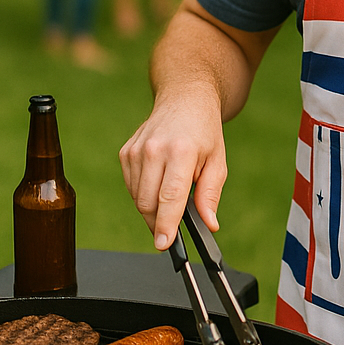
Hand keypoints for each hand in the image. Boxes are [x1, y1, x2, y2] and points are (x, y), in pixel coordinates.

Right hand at [118, 85, 227, 250]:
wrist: (184, 101)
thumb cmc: (204, 132)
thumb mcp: (217, 161)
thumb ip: (210, 194)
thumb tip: (209, 223)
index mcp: (181, 151)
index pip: (170, 196)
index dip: (166, 224)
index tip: (164, 244)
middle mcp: (155, 150)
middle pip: (148, 203)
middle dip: (158, 222)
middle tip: (172, 228)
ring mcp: (136, 151)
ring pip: (137, 198)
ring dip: (152, 208)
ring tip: (170, 197)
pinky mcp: (126, 153)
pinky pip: (131, 187)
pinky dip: (144, 193)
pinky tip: (158, 182)